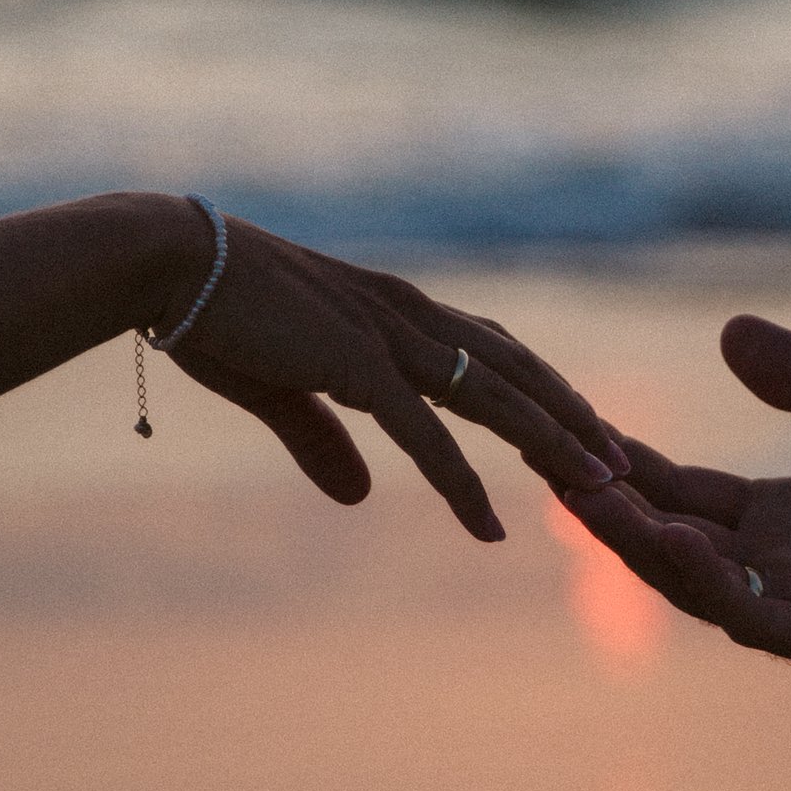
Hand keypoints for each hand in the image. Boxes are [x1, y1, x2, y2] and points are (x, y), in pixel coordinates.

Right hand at [161, 217, 628, 542]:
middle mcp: (407, 315)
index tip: (585, 429)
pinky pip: (426, 436)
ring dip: (551, 445)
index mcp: (395, 311)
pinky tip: (490, 528)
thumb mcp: (282, 387)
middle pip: (516, 370)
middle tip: (623, 464)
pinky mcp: (355, 363)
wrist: (167, 263)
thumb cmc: (215, 314)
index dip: (543, 390)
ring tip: (598, 491)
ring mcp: (387, 336)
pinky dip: (462, 484)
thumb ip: (324, 441)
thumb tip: (360, 497)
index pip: (493, 350)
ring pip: (494, 397)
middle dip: (573, 417)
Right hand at [559, 314, 790, 681]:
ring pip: (697, 584)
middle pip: (669, 537)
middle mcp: (781, 564)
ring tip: (588, 501)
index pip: (682, 488)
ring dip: (641, 546)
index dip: (627, 462)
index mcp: (786, 515)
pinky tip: (679, 544)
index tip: (567, 422)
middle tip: (546, 463)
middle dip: (609, 508)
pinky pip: (760, 618)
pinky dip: (712, 586)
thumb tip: (730, 328)